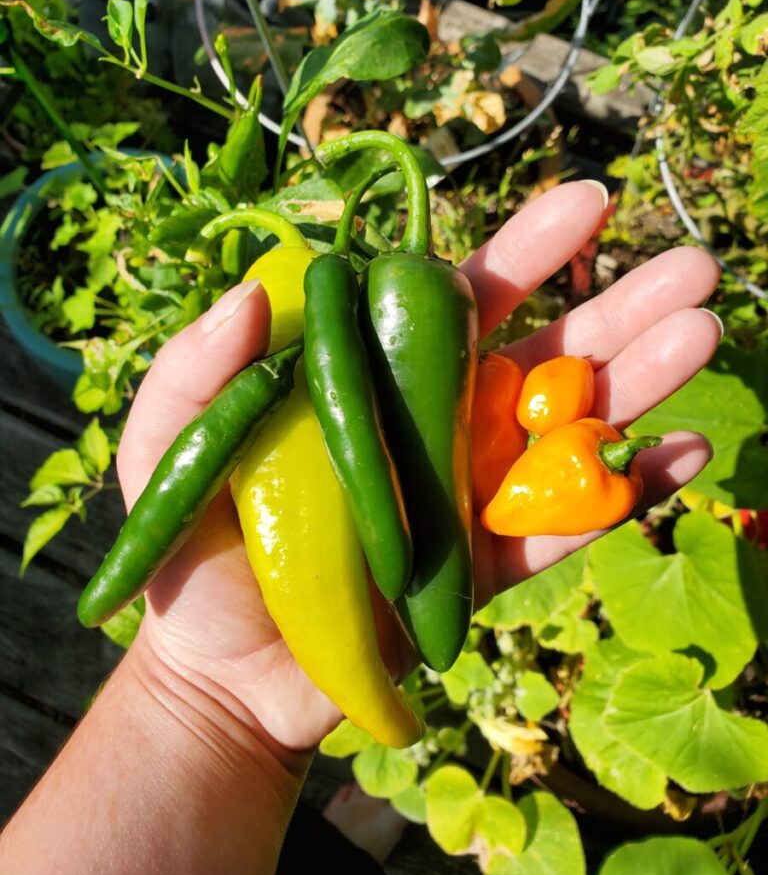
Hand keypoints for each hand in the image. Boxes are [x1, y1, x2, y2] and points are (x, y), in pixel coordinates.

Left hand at [117, 181, 720, 753]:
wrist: (222, 673)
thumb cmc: (194, 552)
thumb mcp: (167, 449)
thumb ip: (197, 372)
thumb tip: (256, 290)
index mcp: (380, 379)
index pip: (463, 299)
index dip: (526, 250)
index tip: (588, 202)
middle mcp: (440, 424)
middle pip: (544, 351)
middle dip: (619, 304)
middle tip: (696, 263)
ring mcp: (471, 496)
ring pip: (571, 429)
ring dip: (640, 380)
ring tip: (704, 332)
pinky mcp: (485, 571)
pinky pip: (565, 530)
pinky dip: (627, 493)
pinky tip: (685, 453)